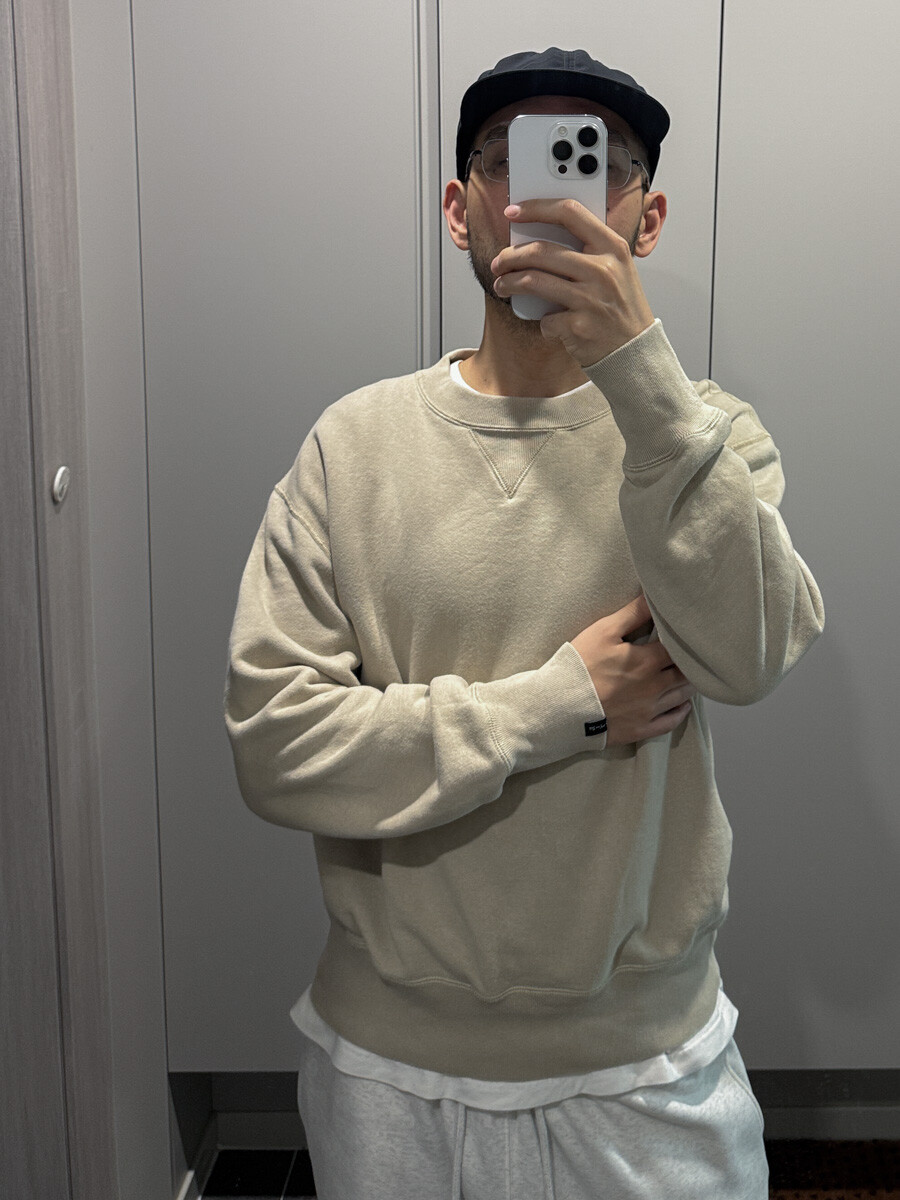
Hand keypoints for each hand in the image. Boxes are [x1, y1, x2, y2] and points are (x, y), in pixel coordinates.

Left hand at [490, 199, 653, 365]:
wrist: (636, 350)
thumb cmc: (620, 307)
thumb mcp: (617, 269)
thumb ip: (589, 250)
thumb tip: (540, 237)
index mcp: (613, 248)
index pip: (570, 213)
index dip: (536, 208)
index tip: (513, 211)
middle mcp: (603, 270)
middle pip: (541, 251)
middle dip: (510, 256)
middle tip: (499, 262)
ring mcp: (590, 299)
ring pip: (533, 281)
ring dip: (509, 283)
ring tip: (502, 286)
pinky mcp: (578, 326)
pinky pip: (544, 318)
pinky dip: (542, 322)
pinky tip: (549, 324)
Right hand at [571, 593, 696, 744]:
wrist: (560, 707)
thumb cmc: (580, 666)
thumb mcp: (603, 632)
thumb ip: (632, 613)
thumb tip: (653, 597)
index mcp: (648, 661)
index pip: (678, 648)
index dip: (685, 641)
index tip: (688, 635)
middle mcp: (655, 687)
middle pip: (685, 674)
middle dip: (690, 663)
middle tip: (693, 656)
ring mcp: (649, 711)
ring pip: (681, 697)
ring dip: (688, 685)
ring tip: (689, 676)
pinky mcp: (641, 729)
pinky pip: (670, 722)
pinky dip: (680, 712)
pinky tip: (683, 705)